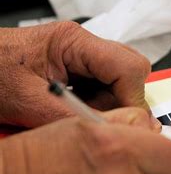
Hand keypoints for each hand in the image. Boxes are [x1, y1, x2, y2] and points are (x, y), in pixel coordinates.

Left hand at [0, 21, 156, 127]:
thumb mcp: (32, 105)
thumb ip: (80, 119)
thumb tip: (120, 131)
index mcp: (73, 42)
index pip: (128, 68)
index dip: (134, 100)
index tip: (130, 125)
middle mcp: (82, 44)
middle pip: (132, 70)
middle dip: (126, 101)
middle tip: (107, 121)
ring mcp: (82, 55)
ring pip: (122, 80)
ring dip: (112, 104)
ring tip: (84, 116)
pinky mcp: (78, 67)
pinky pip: (106, 86)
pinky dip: (100, 104)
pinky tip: (78, 111)